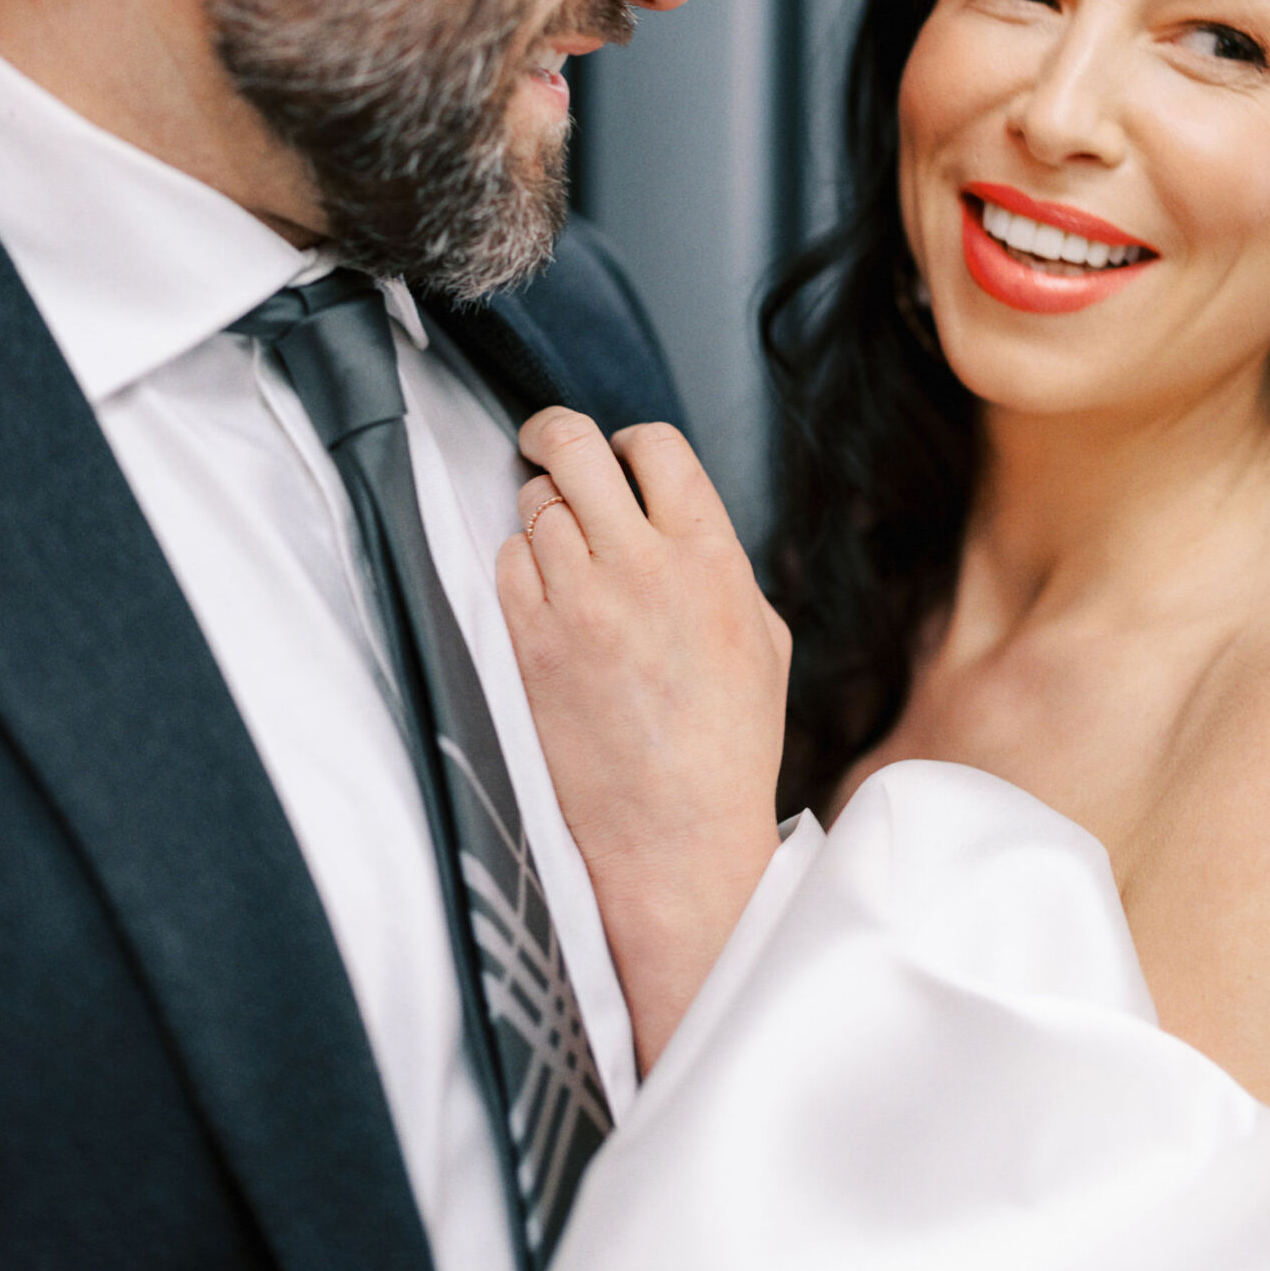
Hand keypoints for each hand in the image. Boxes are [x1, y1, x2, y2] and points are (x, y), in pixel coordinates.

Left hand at [497, 408, 790, 1070]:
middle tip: (545, 443)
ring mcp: (581, 602)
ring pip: (535, 506)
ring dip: (542, 514)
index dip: (629, 440)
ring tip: (559, 549)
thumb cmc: (728, 746)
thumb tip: (677, 524)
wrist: (678, 836)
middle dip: (554, 434)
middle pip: (576, 448)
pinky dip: (520, 567)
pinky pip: (506, 563)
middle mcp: (644, 567)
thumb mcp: (762, 638)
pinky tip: (544, 597)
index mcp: (712, 558)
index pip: (655, 446)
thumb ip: (721, 565)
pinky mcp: (532, 642)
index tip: (617, 453)